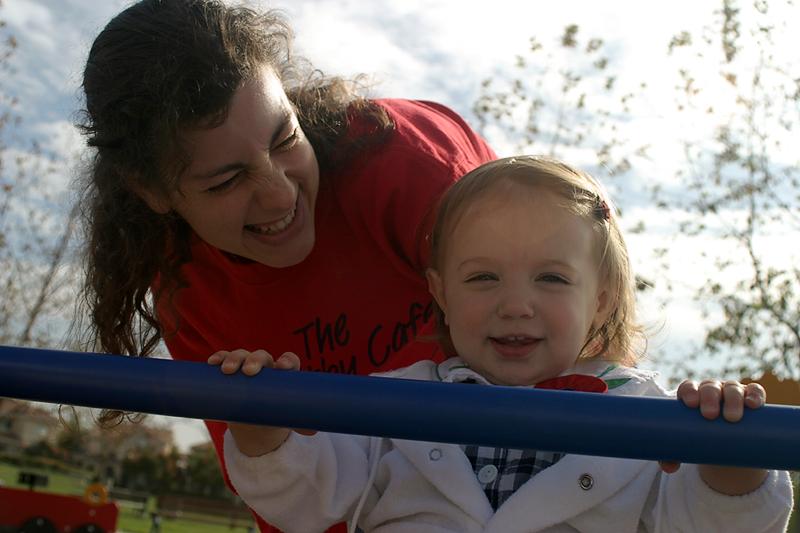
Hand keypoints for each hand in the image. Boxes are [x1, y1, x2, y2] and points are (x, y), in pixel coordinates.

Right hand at [208, 349, 314, 455]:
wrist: (255, 418)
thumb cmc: (276, 414)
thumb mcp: (287, 418)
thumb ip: (301, 423)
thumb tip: (312, 432)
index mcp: (284, 374)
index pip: (289, 361)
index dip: (287, 361)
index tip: (283, 367)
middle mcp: (265, 366)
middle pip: (261, 356)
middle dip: (255, 360)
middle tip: (249, 371)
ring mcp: (246, 367)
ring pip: (241, 356)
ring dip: (234, 359)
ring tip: (227, 370)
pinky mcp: (230, 372)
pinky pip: (224, 360)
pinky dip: (220, 358)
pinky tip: (213, 362)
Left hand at [659, 379, 768, 494]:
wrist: (729, 443)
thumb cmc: (701, 440)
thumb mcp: (688, 445)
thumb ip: (673, 455)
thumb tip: (669, 468)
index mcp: (693, 396)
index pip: (689, 387)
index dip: (690, 391)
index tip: (691, 404)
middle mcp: (712, 390)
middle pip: (710, 388)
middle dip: (710, 398)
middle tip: (710, 415)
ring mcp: (732, 392)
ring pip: (733, 389)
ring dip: (732, 399)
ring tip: (732, 417)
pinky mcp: (751, 398)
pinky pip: (755, 392)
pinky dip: (755, 395)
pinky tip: (753, 403)